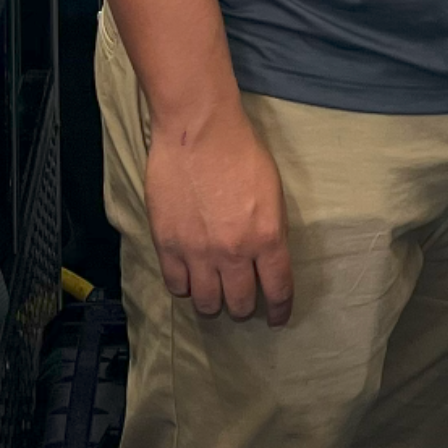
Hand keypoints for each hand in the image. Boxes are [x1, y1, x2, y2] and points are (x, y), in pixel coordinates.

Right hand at [143, 106, 292, 324]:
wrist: (198, 130)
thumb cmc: (241, 152)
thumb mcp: (273, 192)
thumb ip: (270, 231)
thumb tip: (266, 257)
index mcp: (267, 238)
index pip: (277, 289)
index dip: (279, 309)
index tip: (276, 318)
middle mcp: (234, 253)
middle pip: (239, 303)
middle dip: (243, 307)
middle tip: (240, 302)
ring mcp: (198, 252)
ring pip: (206, 303)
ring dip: (213, 303)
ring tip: (212, 295)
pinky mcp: (168, 245)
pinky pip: (176, 285)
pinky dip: (184, 288)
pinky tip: (188, 280)